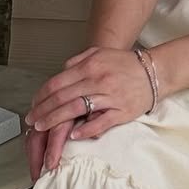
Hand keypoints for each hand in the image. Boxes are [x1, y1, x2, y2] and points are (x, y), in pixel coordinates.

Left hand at [24, 46, 154, 168]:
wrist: (156, 71)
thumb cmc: (126, 64)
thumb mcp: (99, 53)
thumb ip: (77, 61)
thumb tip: (59, 72)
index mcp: (90, 65)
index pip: (58, 82)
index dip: (41, 96)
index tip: (32, 106)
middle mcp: (98, 80)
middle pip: (62, 97)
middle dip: (43, 110)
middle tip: (32, 120)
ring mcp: (110, 96)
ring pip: (76, 109)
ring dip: (56, 120)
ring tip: (43, 128)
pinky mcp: (122, 111)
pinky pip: (101, 122)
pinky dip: (85, 130)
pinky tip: (73, 136)